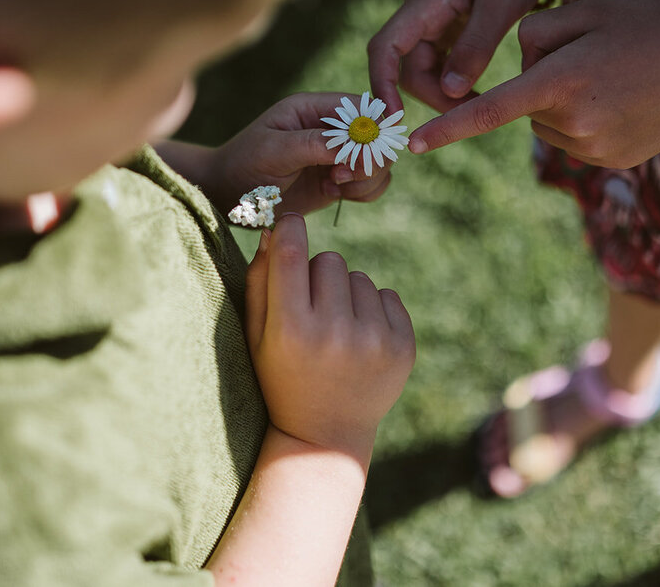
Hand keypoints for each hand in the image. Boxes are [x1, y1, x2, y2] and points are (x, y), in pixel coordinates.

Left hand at [212, 92, 393, 215]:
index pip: (361, 107)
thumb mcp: (273, 151)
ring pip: (379, 162)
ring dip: (366, 178)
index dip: (372, 130)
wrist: (227, 195)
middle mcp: (330, 128)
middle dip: (369, 159)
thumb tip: (355, 140)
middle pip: (378, 135)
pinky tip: (335, 195)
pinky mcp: (338, 179)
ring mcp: (337, 155)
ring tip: (335, 187)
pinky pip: (371, 183)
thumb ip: (313, 143)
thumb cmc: (243, 165)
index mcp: (313, 108)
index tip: (359, 156)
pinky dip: (364, 192)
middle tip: (340, 177)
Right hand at [244, 215, 414, 461]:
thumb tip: (274, 229)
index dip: (289, 229)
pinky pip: (387, 295)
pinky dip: (373, 309)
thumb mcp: (256, 337)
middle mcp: (334, 334)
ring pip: (359, 277)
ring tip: (336, 330)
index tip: (289, 225)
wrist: (325, 435)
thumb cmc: (280, 378)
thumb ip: (258, 282)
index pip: (291, 253)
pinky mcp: (403, 347)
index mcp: (291, 330)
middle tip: (311, 310)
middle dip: (317, 275)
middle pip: (329, 260)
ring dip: (346, 294)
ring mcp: (374, 341)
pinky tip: (359, 339)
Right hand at [367, 0, 560, 114]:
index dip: (381, 85)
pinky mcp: (448, 27)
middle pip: (406, 69)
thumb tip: (449, 90)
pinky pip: (440, 64)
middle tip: (471, 116)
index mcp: (423, 4)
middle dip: (432, 97)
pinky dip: (454, 83)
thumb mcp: (502, 3)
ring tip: (480, 106)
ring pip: (423, 71)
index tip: (393, 118)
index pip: (383, 49)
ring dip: (445, 94)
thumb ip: (475, 46)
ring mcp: (432, 21)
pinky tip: (477, 93)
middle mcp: (420, 14)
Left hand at [408, 0, 659, 167]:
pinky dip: (586, 122)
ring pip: (549, 125)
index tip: (413, 145)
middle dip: (541, 83)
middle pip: (525, 106)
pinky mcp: (612, 162)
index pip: (489, 110)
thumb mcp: (584, 11)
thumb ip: (532, 34)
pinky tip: (623, 100)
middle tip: (591, 58)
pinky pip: (575, 140)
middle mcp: (574, 124)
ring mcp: (595, 149)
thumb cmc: (648, 26)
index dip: (447, 129)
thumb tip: (516, 70)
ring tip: (613, 78)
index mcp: (560, 82)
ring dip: (563, 104)